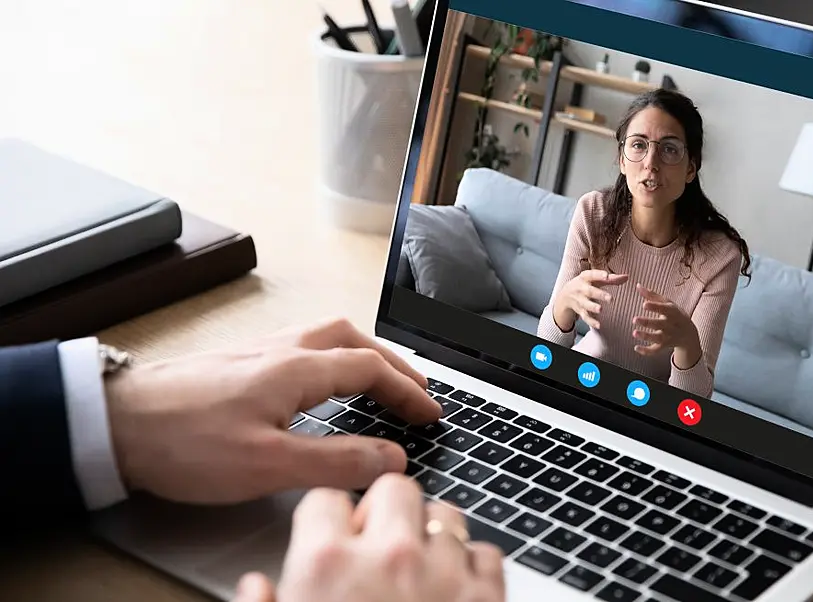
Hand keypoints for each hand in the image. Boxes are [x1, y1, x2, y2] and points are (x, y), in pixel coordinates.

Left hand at [104, 317, 440, 504]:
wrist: (112, 423)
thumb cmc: (182, 442)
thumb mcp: (268, 464)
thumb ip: (336, 461)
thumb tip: (391, 459)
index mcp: (297, 369)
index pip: (372, 369)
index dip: (408, 391)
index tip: (430, 413)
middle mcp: (281, 350)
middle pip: (354, 340)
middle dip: (393, 363)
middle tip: (415, 389)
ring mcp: (257, 352)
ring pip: (327, 337)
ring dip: (363, 354)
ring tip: (379, 380)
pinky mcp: (236, 364)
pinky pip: (302, 346)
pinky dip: (332, 358)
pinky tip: (320, 382)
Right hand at [231, 476, 505, 601]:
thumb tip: (255, 588)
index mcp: (326, 565)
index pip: (325, 498)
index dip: (326, 519)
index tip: (331, 536)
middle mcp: (388, 555)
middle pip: (394, 487)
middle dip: (384, 510)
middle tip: (377, 546)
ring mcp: (444, 572)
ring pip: (446, 513)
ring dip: (432, 535)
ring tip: (418, 571)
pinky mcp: (488, 595)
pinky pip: (486, 552)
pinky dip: (472, 566)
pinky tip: (453, 593)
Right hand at [552, 269, 628, 330]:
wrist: (565, 295)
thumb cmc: (586, 284)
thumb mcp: (595, 279)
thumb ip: (611, 279)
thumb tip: (627, 277)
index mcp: (585, 278)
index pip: (592, 275)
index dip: (599, 275)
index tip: (606, 276)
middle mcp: (581, 289)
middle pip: (590, 291)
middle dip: (599, 294)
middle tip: (610, 298)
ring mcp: (579, 300)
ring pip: (586, 305)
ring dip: (593, 307)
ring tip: (600, 309)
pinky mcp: (580, 311)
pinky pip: (585, 317)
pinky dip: (591, 322)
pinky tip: (599, 325)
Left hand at [632, 284, 701, 368]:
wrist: (689, 334)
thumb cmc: (675, 315)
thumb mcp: (667, 303)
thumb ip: (652, 295)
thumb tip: (638, 285)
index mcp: (673, 313)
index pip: (664, 309)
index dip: (655, 307)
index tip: (644, 304)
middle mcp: (671, 326)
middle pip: (660, 325)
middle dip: (648, 323)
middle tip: (634, 319)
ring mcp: (668, 337)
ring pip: (658, 339)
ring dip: (646, 336)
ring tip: (634, 333)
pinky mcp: (664, 346)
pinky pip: (656, 351)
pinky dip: (646, 351)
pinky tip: (636, 348)